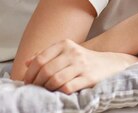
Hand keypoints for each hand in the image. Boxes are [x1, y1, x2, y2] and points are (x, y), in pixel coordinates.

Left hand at [22, 39, 137, 92]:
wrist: (110, 63)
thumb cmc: (83, 59)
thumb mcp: (66, 51)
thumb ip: (46, 54)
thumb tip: (27, 62)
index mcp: (64, 44)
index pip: (40, 59)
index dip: (30, 73)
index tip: (27, 82)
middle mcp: (73, 53)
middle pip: (46, 70)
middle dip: (37, 83)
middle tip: (35, 89)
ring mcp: (82, 65)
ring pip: (55, 79)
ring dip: (47, 88)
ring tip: (46, 91)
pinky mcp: (89, 77)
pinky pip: (68, 87)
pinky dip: (60, 92)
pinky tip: (59, 92)